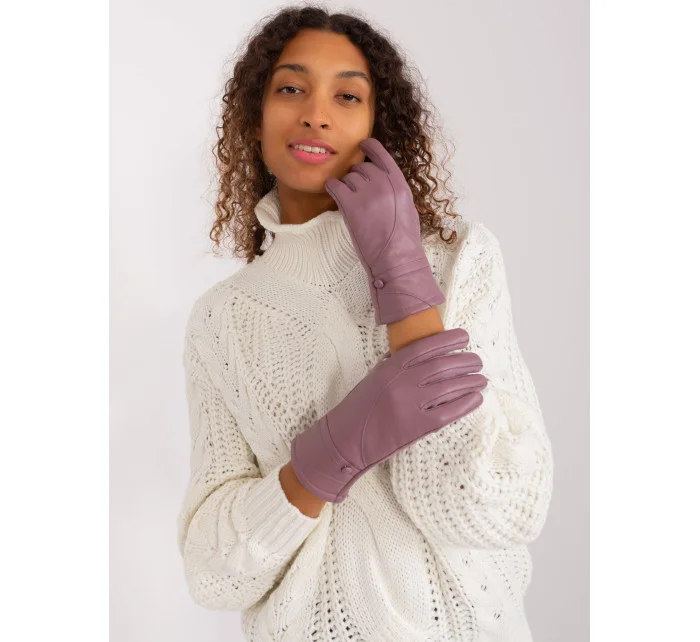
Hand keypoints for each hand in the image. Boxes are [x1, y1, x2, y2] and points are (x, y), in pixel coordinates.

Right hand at [290, 328, 487, 502]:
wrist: (345, 439)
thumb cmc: (361, 407)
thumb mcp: (376, 377)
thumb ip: (398, 366)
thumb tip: (426, 353)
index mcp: (391, 367)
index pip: (426, 347)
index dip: (449, 340)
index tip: (464, 337)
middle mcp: (402, 382)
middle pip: (443, 366)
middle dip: (466, 361)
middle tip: (478, 361)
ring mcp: (410, 405)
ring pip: (450, 387)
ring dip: (470, 381)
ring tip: (481, 379)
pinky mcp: (416, 427)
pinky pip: (449, 412)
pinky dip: (466, 404)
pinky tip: (476, 399)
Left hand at [324, 138, 444, 324]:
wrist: (396, 259)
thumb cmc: (403, 240)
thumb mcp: (407, 207)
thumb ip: (395, 190)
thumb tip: (382, 180)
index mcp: (399, 183)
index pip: (382, 154)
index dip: (369, 147)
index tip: (362, 145)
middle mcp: (383, 183)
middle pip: (362, 167)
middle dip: (357, 176)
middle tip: (357, 193)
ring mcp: (366, 193)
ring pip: (347, 177)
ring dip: (346, 186)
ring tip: (351, 202)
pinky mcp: (350, 205)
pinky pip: (334, 186)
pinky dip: (331, 187)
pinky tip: (332, 193)